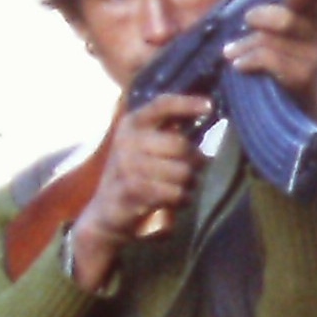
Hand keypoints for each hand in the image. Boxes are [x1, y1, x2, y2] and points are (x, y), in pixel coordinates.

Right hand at [68, 94, 215, 292]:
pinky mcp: (131, 189)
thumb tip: (206, 117)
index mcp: (133, 123)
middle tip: (193, 170)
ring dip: (189, 183)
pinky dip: (182, 198)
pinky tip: (176, 200)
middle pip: (180, 144)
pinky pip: (174, 192)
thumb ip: (170, 133)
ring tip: (180, 187)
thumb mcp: (146, 148)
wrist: (106, 212)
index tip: (209, 105)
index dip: (187, 103)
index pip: (162, 105)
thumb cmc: (136, 175)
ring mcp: (127, 164)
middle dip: (195, 161)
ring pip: (182, 171)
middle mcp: (127, 140)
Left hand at [227, 0, 316, 110]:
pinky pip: (269, 57)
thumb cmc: (282, 70)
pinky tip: (238, 65)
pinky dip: (249, 59)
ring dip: (245, 44)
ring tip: (230, 51)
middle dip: (262, 16)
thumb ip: (278, 16)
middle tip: (247, 19)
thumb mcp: (285, 40)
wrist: (292, 117)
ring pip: (272, 37)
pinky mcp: (305, 76)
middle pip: (291, 13)